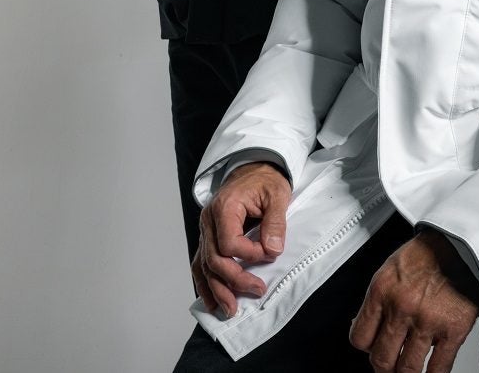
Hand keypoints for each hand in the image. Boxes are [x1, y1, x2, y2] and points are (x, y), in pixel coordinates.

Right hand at [192, 162, 291, 318]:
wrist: (254, 168)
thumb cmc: (265, 180)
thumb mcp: (277, 194)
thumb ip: (275, 222)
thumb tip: (272, 250)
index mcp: (224, 207)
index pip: (229, 243)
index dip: (249, 255)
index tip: (270, 254)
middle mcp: (208, 221)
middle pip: (214, 258)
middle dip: (234, 280)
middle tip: (256, 291)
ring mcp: (205, 230)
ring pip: (204, 265)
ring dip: (216, 290)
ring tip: (229, 310)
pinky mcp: (208, 237)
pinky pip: (201, 263)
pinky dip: (205, 283)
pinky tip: (211, 302)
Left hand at [348, 231, 478, 372]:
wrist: (464, 244)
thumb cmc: (429, 254)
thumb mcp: (391, 270)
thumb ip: (378, 300)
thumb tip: (369, 327)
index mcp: (381, 291)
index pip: (360, 338)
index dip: (367, 347)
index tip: (373, 348)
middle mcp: (401, 308)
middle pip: (380, 359)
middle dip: (383, 366)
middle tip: (389, 366)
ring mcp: (428, 321)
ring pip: (406, 368)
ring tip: (407, 371)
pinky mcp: (453, 330)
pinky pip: (438, 367)